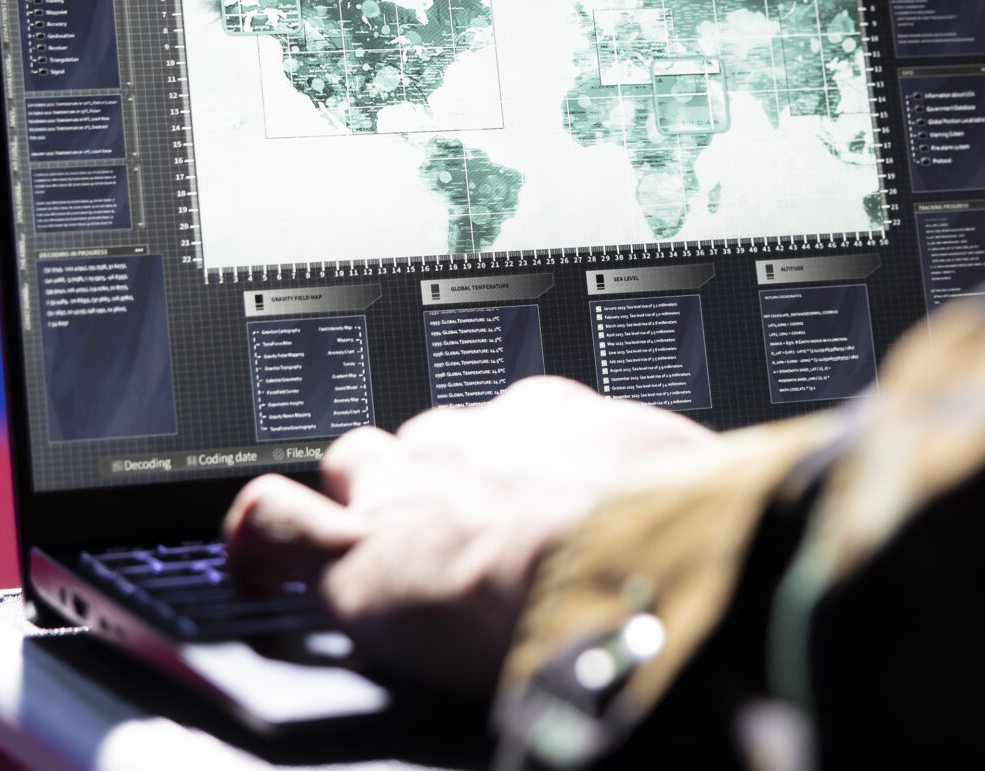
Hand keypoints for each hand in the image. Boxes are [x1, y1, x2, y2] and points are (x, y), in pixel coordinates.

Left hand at [223, 376, 713, 694]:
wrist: (622, 564)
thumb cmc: (674, 532)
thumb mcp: (696, 493)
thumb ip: (682, 499)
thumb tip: (729, 519)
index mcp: (562, 419)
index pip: (519, 426)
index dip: (515, 466)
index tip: (530, 498)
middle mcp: (478, 437)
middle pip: (431, 441)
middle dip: (437, 480)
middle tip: (461, 534)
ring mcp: (410, 488)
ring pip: (357, 465)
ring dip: (359, 500)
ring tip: (367, 540)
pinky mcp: (356, 550)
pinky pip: (279, 521)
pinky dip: (261, 532)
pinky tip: (255, 552)